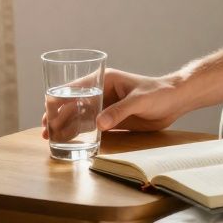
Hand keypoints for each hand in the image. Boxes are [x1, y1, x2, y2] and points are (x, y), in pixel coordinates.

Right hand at [42, 68, 184, 138]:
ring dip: (66, 125)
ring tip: (51, 138)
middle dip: (57, 115)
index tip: (47, 113)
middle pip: (74, 103)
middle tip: (46, 131)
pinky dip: (80, 133)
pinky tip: (70, 141)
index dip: (59, 100)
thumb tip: (98, 125)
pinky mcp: (113, 118)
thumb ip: (120, 111)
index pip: (76, 88)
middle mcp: (102, 92)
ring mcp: (106, 106)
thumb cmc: (159, 93)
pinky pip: (92, 126)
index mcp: (105, 80)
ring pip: (80, 115)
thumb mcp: (139, 100)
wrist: (176, 101)